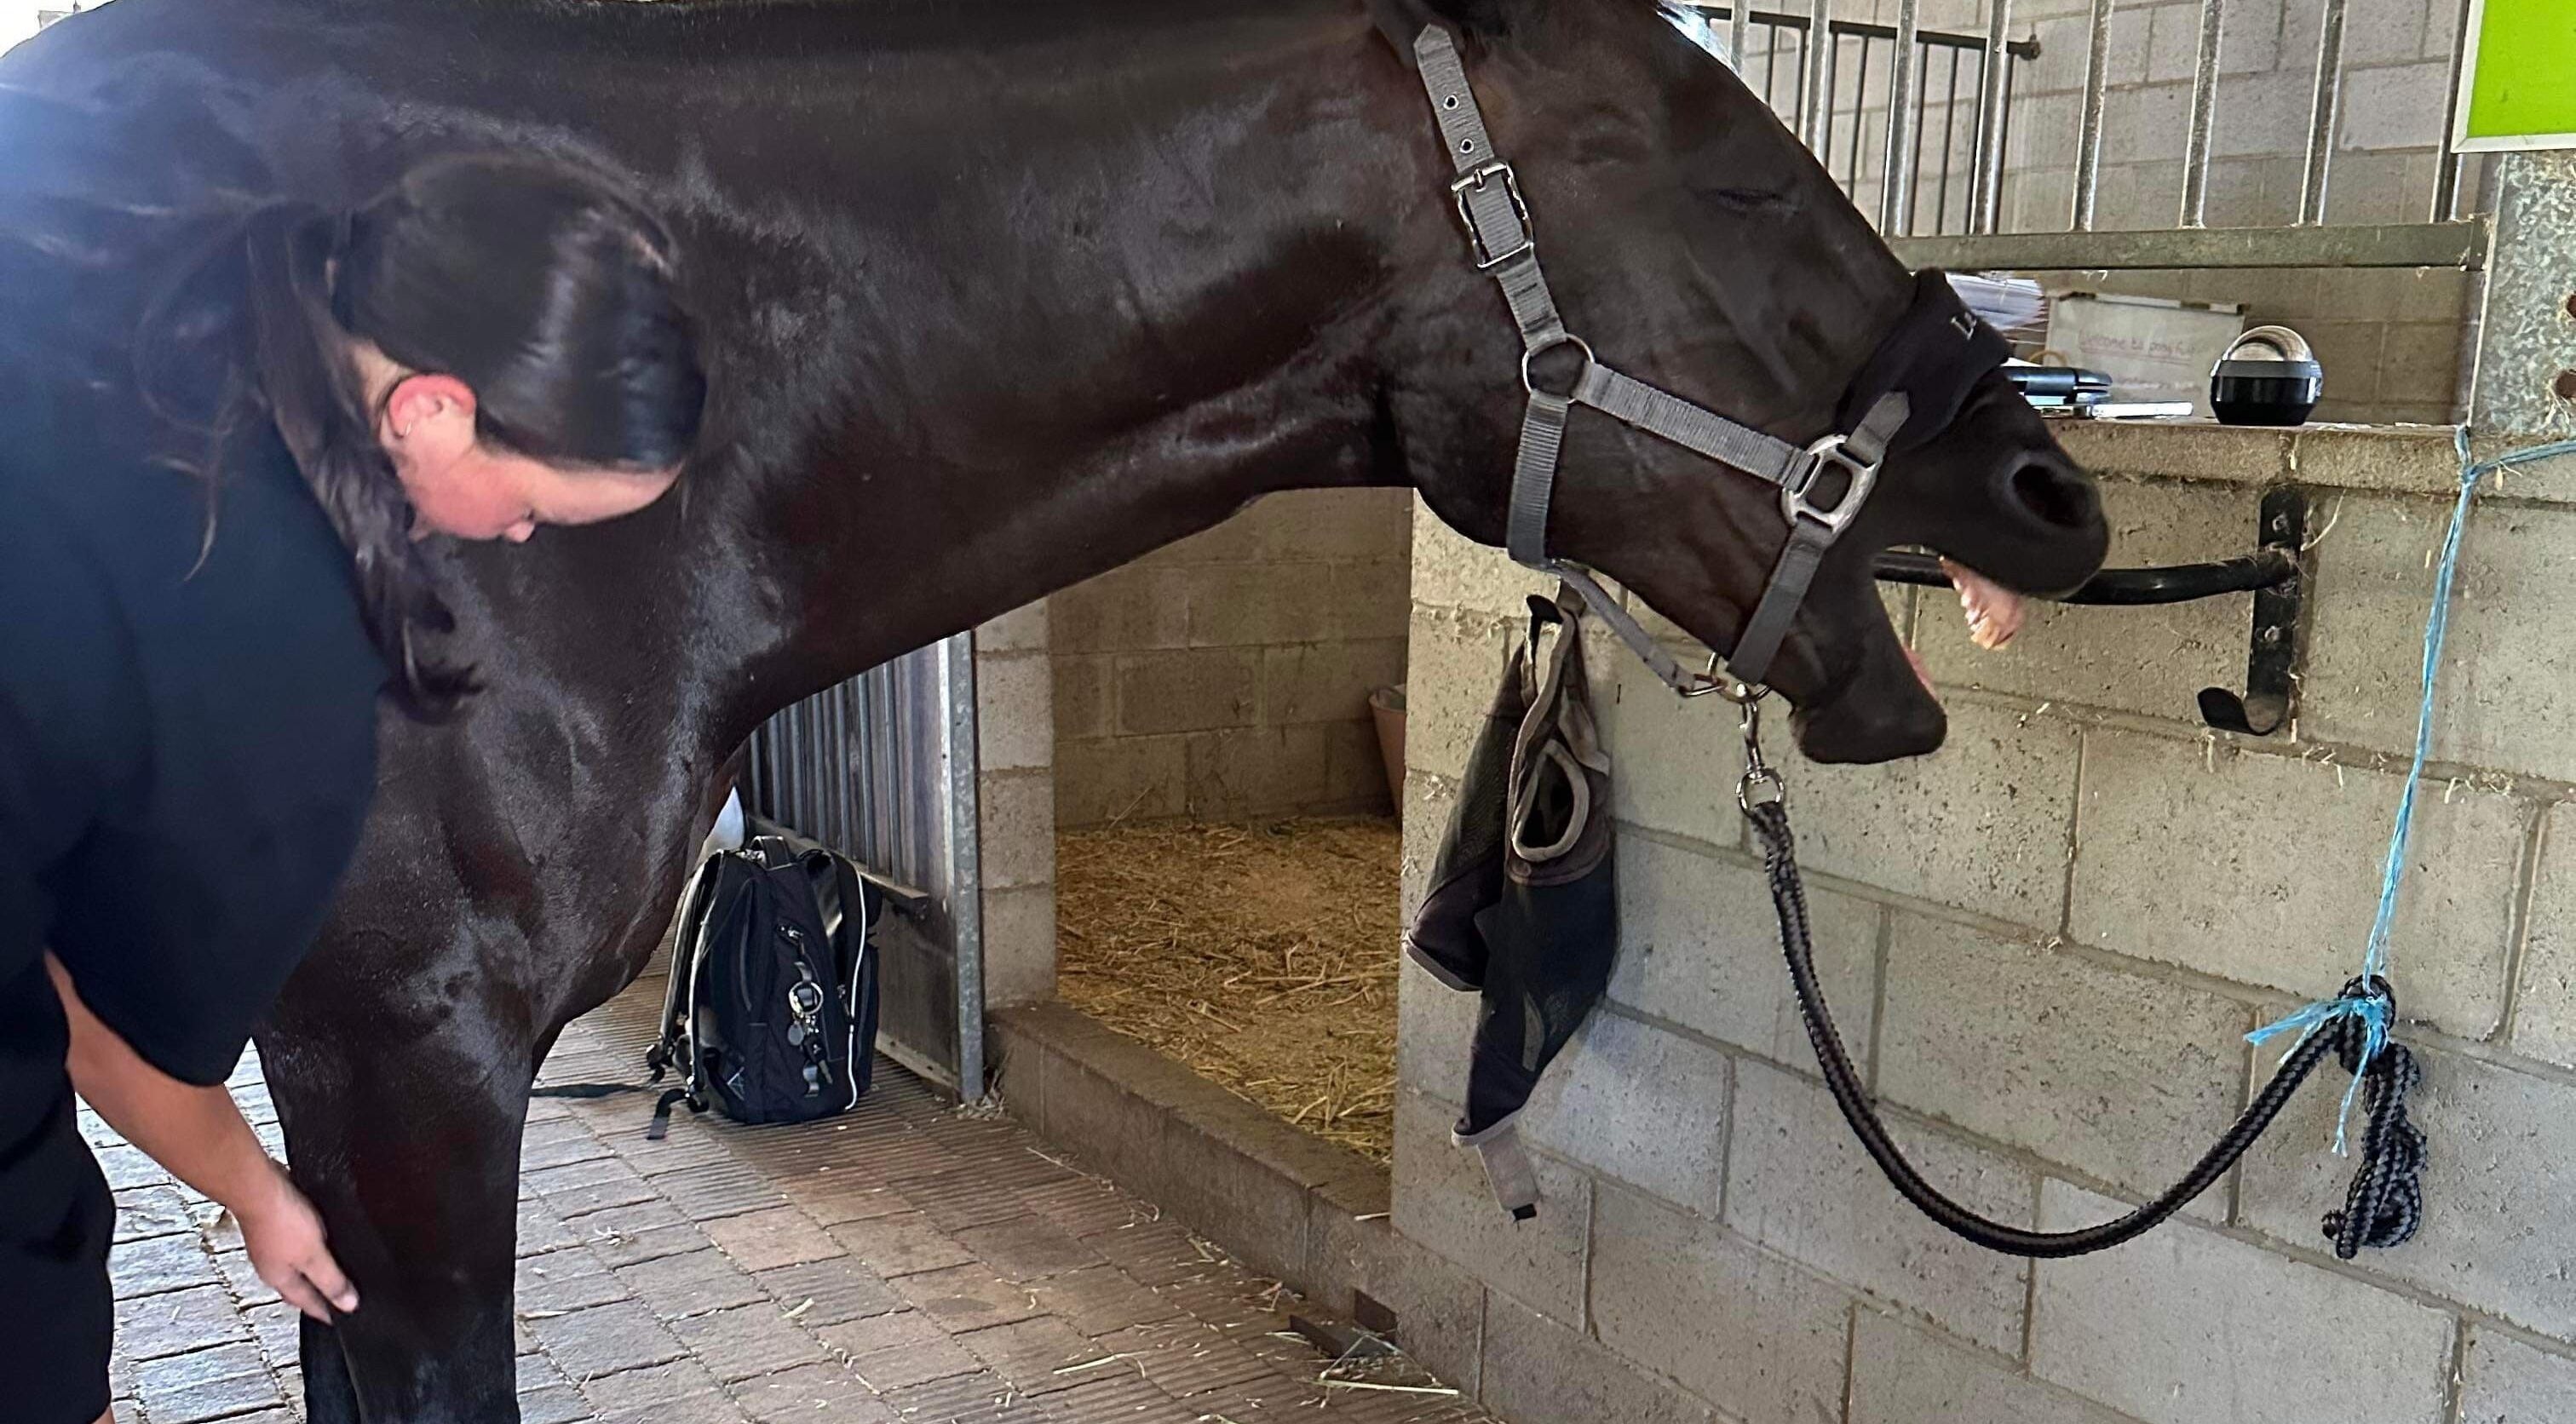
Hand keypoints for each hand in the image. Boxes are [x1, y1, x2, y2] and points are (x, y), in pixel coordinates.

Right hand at [235, 1160, 359, 1321]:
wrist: (257, 1187)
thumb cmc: (279, 1220)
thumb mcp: (314, 1256)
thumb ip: (331, 1280)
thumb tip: (347, 1304)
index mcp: (280, 1279)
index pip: (307, 1303)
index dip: (325, 1311)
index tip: (338, 1319)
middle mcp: (271, 1265)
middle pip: (296, 1286)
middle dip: (314, 1294)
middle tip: (329, 1300)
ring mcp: (270, 1245)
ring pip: (292, 1265)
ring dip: (307, 1271)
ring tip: (322, 1273)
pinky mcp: (273, 1225)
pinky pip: (291, 1244)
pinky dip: (303, 1248)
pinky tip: (311, 1239)